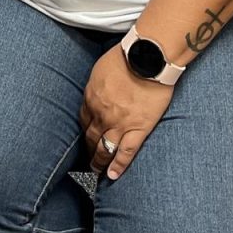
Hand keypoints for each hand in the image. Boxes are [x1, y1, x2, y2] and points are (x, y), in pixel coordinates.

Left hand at [80, 45, 173, 180]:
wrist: (148, 58)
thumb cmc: (127, 57)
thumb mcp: (100, 68)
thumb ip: (96, 84)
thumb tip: (96, 91)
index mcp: (92, 97)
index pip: (83, 119)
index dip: (84, 130)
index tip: (85, 137)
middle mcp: (102, 113)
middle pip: (90, 137)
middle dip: (88, 150)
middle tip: (87, 159)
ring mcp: (119, 123)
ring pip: (104, 148)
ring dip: (98, 161)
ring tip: (96, 171)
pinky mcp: (138, 129)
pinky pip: (125, 152)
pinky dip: (118, 165)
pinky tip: (112, 175)